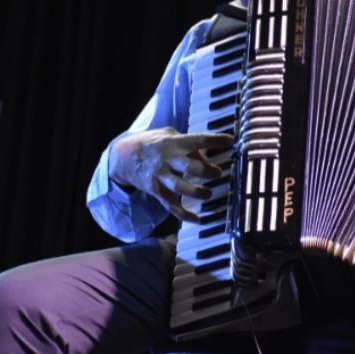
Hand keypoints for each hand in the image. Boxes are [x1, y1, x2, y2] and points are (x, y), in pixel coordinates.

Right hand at [108, 127, 232, 222]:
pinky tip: (197, 219)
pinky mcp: (156, 190)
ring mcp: (161, 176)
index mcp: (174, 142)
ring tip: (208, 194)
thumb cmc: (151, 143)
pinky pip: (170, 205)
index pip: (198, 139)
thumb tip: (206, 156)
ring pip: (181, 188)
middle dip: (208, 172)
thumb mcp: (169, 134)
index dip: (215, 140)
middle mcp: (168, 159)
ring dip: (198, 193)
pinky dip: (184, 214)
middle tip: (217, 173)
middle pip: (190, 167)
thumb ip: (188, 143)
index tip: (230, 141)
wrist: (123, 156)